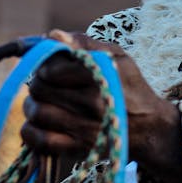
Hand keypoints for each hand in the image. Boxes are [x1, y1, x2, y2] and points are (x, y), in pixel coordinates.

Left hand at [22, 30, 181, 182]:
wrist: (149, 126)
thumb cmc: (131, 86)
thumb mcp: (117, 56)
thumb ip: (85, 42)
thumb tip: (53, 34)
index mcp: (101, 76)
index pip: (51, 68)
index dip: (47, 65)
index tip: (53, 67)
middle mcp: (92, 103)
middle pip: (40, 89)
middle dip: (39, 82)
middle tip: (47, 83)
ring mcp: (84, 127)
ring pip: (37, 112)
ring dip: (33, 104)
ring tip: (43, 101)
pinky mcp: (78, 148)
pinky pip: (41, 141)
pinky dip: (31, 131)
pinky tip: (38, 123)